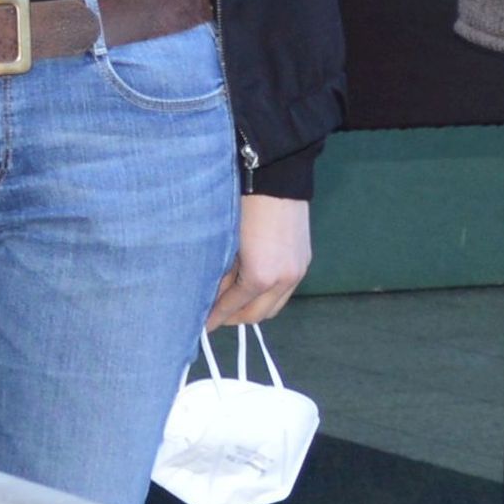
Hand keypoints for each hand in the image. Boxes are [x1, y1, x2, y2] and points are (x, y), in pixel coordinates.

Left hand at [210, 191, 312, 329]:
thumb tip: (212, 295)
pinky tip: (252, 284)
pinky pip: (284, 292)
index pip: (233, 307)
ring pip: (273, 306)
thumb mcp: (224, 244)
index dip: (215, 318)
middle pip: (257, 315)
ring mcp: (298, 272)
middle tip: (215, 315)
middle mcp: (284, 281)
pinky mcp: (304, 262)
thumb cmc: (241, 206)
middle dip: (233, 318)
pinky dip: (267, 295)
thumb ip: (220, 274)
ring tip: (233, 301)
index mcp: (260, 277)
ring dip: (252, 308)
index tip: (200, 326)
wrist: (276, 177)